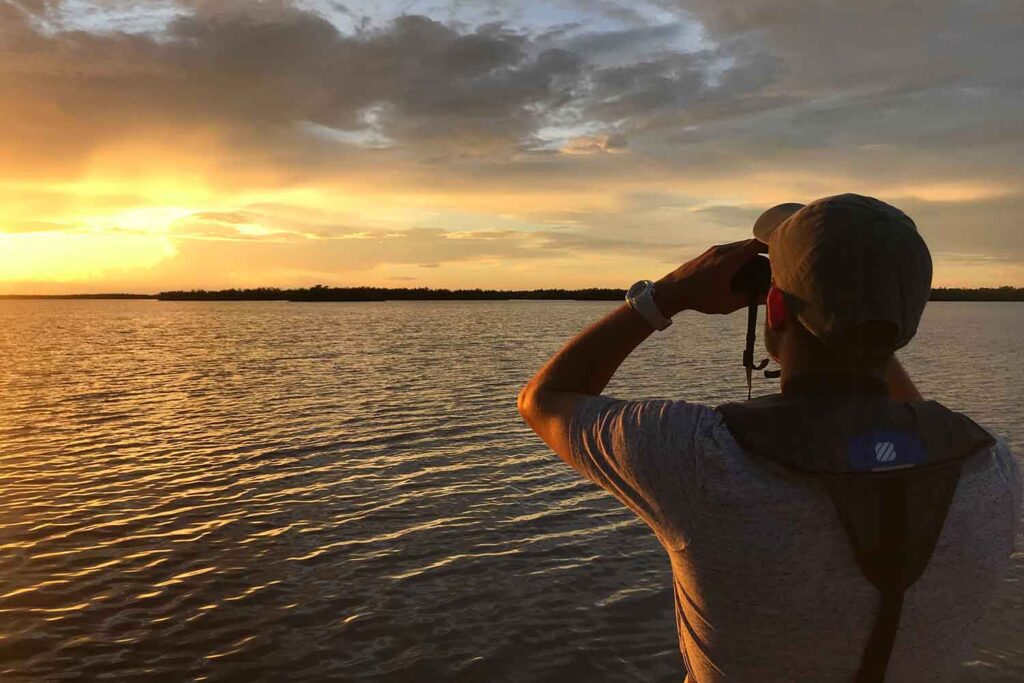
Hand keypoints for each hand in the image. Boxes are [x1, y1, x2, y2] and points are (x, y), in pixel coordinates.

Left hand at [654, 239, 768, 315]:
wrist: (672, 291)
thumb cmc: (698, 299)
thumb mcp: (726, 303)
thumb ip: (750, 300)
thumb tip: (770, 299)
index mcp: (728, 261)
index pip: (756, 244)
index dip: (772, 244)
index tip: (785, 248)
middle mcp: (722, 250)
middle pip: (750, 243)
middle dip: (765, 250)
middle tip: (777, 261)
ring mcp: (715, 250)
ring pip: (740, 246)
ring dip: (752, 253)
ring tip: (762, 266)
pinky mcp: (710, 252)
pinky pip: (731, 249)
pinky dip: (741, 255)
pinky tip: (744, 268)